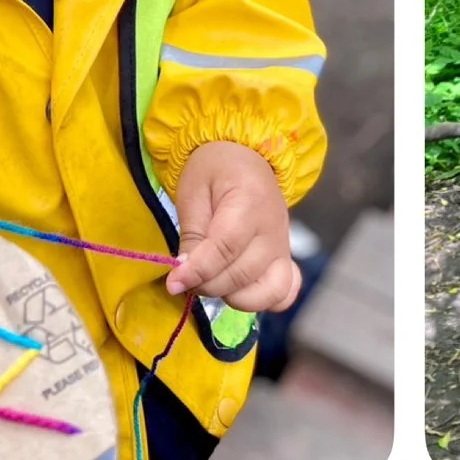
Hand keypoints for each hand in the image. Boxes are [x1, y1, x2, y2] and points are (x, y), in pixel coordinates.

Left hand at [168, 141, 300, 311]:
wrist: (246, 157)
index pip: (226, 248)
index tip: (174, 282)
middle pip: (242, 275)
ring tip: (210, 281)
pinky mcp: (285, 261)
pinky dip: (263, 301)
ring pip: (263, 292)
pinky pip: (283, 294)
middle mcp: (274, 231)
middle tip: (185, 277)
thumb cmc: (215, 170)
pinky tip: (240, 292)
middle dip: (207, 284)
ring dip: (230, 296)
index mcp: (250, 203)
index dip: (198, 270)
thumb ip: (192, 235)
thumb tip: (184, 275)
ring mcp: (283, 249)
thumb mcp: (193, 192)